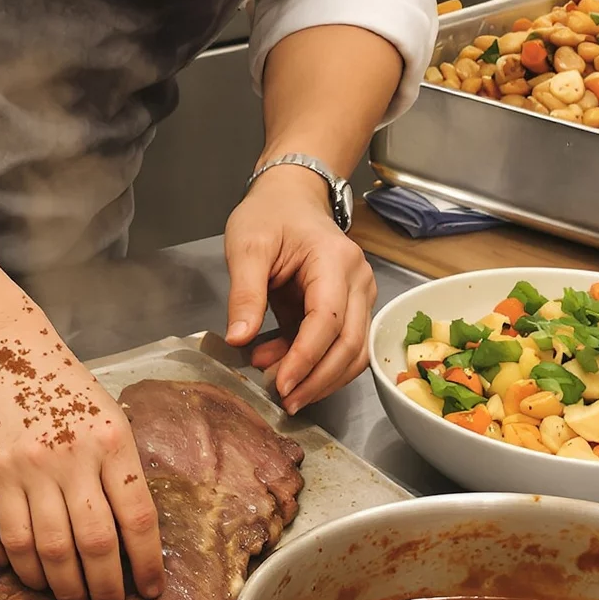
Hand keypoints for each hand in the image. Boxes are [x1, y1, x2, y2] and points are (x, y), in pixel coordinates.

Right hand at [0, 296, 162, 599]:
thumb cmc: (60, 387)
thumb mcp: (108, 418)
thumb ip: (120, 471)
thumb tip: (133, 541)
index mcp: (107, 443)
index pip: (136, 519)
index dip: (146, 565)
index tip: (149, 592)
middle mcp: (63, 459)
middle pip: (89, 546)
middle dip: (102, 590)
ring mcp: (14, 469)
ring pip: (38, 551)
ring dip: (54, 585)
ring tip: (67, 597)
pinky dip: (7, 562)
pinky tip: (21, 569)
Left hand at [224, 164, 378, 414]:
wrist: (291, 197)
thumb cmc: (270, 215)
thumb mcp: (246, 246)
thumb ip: (244, 293)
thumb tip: (239, 339)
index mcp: (334, 261)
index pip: (329, 320)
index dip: (306, 358)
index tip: (279, 384)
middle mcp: (358, 281)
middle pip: (351, 345)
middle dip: (318, 380)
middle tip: (285, 402)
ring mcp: (360, 297)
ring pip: (354, 353)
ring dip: (320, 379)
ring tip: (281, 391)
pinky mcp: (350, 310)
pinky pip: (342, 348)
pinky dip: (315, 366)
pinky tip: (280, 366)